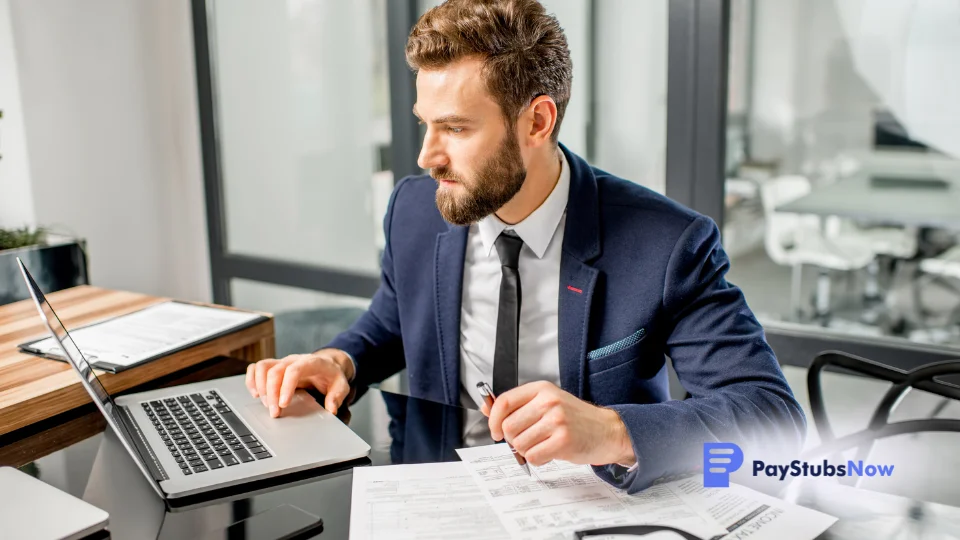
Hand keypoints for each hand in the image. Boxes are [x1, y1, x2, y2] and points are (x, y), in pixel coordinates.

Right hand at [245, 349, 354, 417]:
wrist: (327, 364)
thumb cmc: (331, 375)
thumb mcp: (341, 385)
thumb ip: (337, 396)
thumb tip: (331, 409)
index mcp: (310, 362)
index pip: (294, 370)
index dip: (286, 387)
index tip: (283, 404)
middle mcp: (293, 360)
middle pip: (275, 371)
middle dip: (272, 394)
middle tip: (275, 413)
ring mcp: (282, 362)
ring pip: (262, 367)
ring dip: (260, 387)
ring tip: (266, 405)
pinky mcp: (274, 366)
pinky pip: (256, 368)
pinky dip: (251, 380)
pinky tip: (256, 395)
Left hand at [482, 381, 635, 466]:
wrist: (607, 431)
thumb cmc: (575, 419)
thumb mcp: (546, 403)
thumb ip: (516, 406)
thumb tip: (486, 407)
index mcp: (541, 389)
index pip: (504, 402)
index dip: (493, 420)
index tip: (495, 431)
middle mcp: (548, 402)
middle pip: (508, 427)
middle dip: (514, 439)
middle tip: (529, 439)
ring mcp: (557, 420)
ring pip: (519, 444)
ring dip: (528, 450)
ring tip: (544, 444)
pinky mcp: (563, 441)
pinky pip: (534, 456)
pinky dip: (538, 459)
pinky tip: (550, 452)